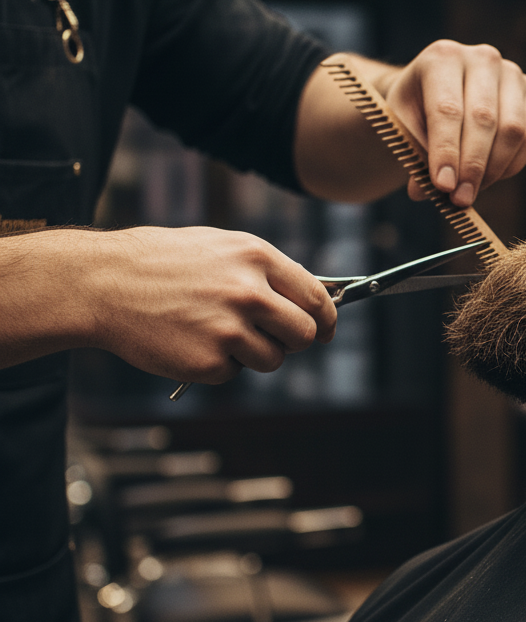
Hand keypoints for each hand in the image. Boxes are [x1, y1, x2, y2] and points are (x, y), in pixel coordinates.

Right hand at [84, 227, 335, 383]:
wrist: (103, 283)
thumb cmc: (165, 263)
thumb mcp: (222, 248)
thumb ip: (267, 272)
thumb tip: (311, 298)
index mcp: (258, 258)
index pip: (316, 297)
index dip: (327, 319)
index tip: (326, 330)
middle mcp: (249, 293)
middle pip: (305, 334)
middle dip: (295, 341)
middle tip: (275, 339)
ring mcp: (229, 329)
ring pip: (273, 359)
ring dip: (255, 355)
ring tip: (218, 333)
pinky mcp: (208, 362)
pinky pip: (234, 373)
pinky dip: (219, 365)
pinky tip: (191, 341)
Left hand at [382, 40, 525, 207]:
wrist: (435, 93)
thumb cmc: (416, 113)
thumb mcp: (404, 130)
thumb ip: (416, 158)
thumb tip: (428, 191)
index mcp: (441, 57)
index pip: (448, 110)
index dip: (447, 152)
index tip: (444, 187)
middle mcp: (481, 57)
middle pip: (484, 119)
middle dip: (472, 167)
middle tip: (460, 199)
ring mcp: (511, 72)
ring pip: (513, 130)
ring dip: (493, 170)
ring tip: (471, 191)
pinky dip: (512, 165)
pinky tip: (490, 178)